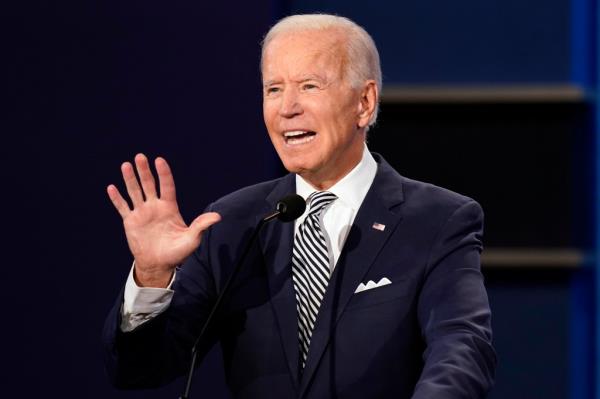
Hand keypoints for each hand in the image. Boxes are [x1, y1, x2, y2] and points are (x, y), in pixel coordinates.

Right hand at [107, 154, 220, 287]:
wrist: (159, 265)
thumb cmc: (177, 252)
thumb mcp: (191, 239)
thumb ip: (201, 226)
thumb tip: (218, 217)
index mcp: (169, 207)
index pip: (167, 186)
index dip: (164, 174)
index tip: (159, 160)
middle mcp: (155, 206)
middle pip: (149, 184)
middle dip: (144, 171)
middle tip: (140, 156)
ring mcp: (142, 213)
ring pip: (134, 192)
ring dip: (130, 179)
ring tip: (126, 165)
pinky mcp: (130, 222)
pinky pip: (123, 207)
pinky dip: (117, 199)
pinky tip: (111, 188)